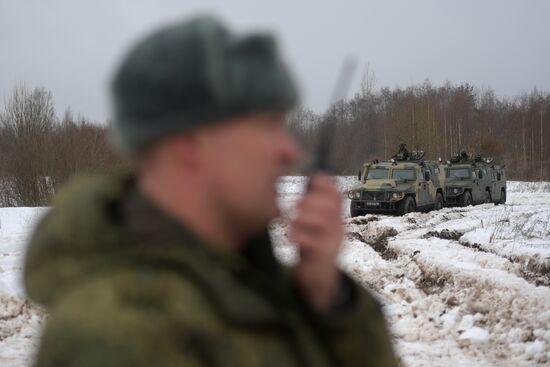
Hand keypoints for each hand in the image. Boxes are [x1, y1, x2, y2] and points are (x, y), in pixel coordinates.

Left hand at [289, 174, 343, 311]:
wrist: (319, 281)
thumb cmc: (312, 249)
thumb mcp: (313, 226)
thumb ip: (312, 206)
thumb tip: (314, 180)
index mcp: (336, 219)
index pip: (338, 196)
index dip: (326, 185)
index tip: (314, 181)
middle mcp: (338, 229)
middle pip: (329, 206)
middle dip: (310, 202)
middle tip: (296, 206)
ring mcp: (333, 243)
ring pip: (322, 221)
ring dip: (303, 217)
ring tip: (292, 222)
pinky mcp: (324, 256)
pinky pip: (312, 241)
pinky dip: (298, 236)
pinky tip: (291, 238)